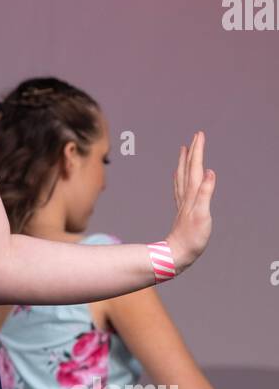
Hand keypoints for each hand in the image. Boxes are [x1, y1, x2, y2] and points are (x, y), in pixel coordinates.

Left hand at [167, 130, 215, 271]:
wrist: (177, 253)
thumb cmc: (192, 237)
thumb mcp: (203, 214)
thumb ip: (206, 192)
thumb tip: (210, 171)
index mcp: (192, 194)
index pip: (196, 167)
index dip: (198, 151)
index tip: (199, 135)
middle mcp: (186, 195)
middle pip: (189, 168)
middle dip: (193, 151)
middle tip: (196, 136)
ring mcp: (183, 202)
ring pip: (183, 176)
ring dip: (185, 162)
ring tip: (184, 150)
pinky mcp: (183, 210)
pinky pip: (180, 188)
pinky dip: (181, 178)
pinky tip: (179, 176)